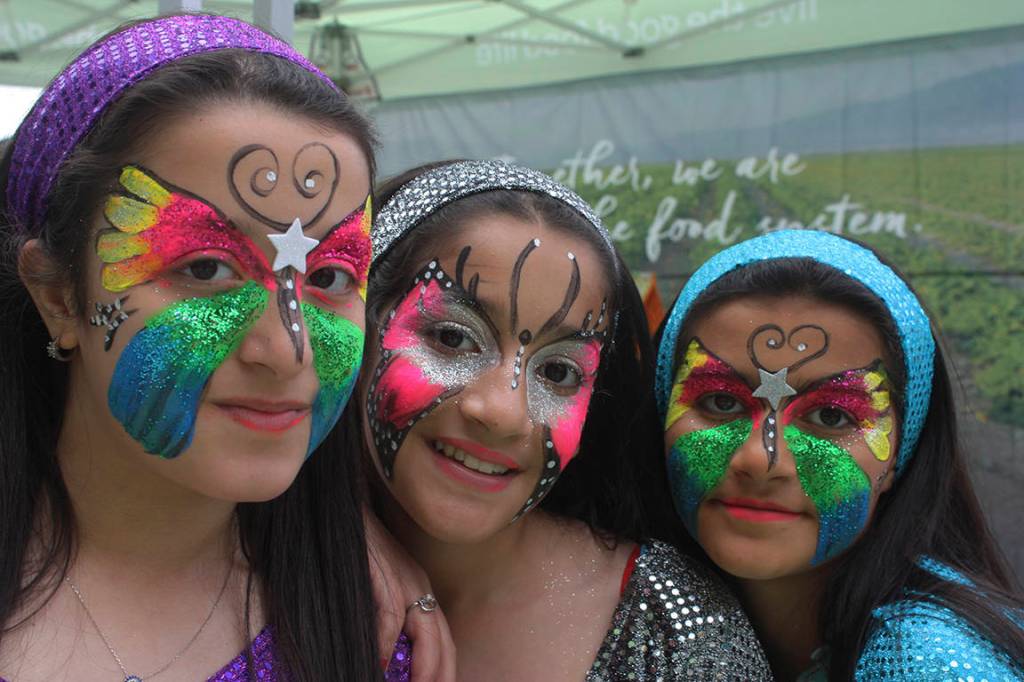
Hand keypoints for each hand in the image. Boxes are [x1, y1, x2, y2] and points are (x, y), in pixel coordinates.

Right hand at [366, 508, 455, 681]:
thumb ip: (388, 614)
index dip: (444, 668)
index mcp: (422, 589)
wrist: (347, 510)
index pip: (443, 639)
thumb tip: (384, 652)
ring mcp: (406, 583)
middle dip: (440, 676)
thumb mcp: (379, 583)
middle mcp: (421, 587)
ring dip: (420, 671)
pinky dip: (386, 648)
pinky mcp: (386, 579)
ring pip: (425, 637)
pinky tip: (380, 666)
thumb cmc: (357, 549)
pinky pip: (391, 621)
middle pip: (442, 644)